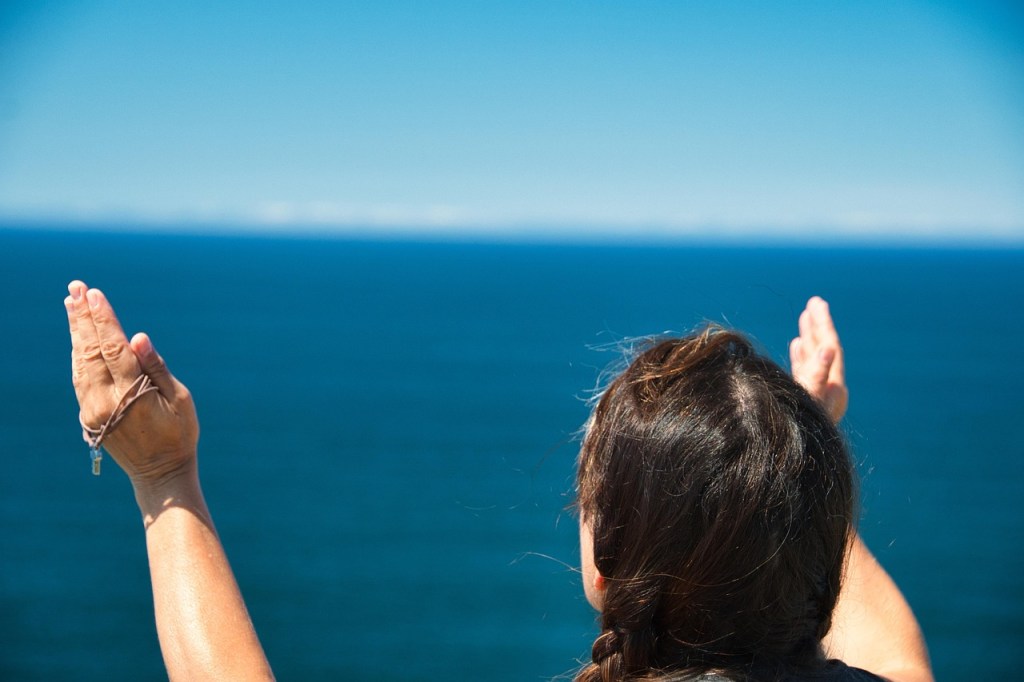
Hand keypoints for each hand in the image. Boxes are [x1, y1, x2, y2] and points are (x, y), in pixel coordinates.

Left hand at [66, 280, 198, 486]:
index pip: (113, 349)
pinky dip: (77, 352)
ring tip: (70, 303)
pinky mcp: (88, 415)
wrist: (160, 473)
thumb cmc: (179, 433)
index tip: (94, 295)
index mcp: (132, 395)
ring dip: (75, 331)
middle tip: (75, 288)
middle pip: (89, 350)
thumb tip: (137, 338)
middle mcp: (106, 401)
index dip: (103, 320)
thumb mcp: (180, 400)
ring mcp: (93, 409)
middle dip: (82, 317)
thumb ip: (157, 367)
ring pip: (79, 362)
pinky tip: (77, 337)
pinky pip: (79, 376)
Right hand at [789, 296, 847, 423]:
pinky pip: (804, 371)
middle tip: (813, 302)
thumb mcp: (807, 404)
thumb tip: (827, 348)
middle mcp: (828, 389)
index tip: (815, 302)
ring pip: (814, 359)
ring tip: (803, 319)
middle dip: (818, 326)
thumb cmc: (801, 434)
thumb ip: (817, 377)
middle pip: (825, 350)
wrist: (797, 468)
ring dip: (809, 338)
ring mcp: (817, 394)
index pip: (830, 347)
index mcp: (833, 387)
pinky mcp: (805, 399)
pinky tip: (795, 345)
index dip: (823, 324)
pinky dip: (801, 355)